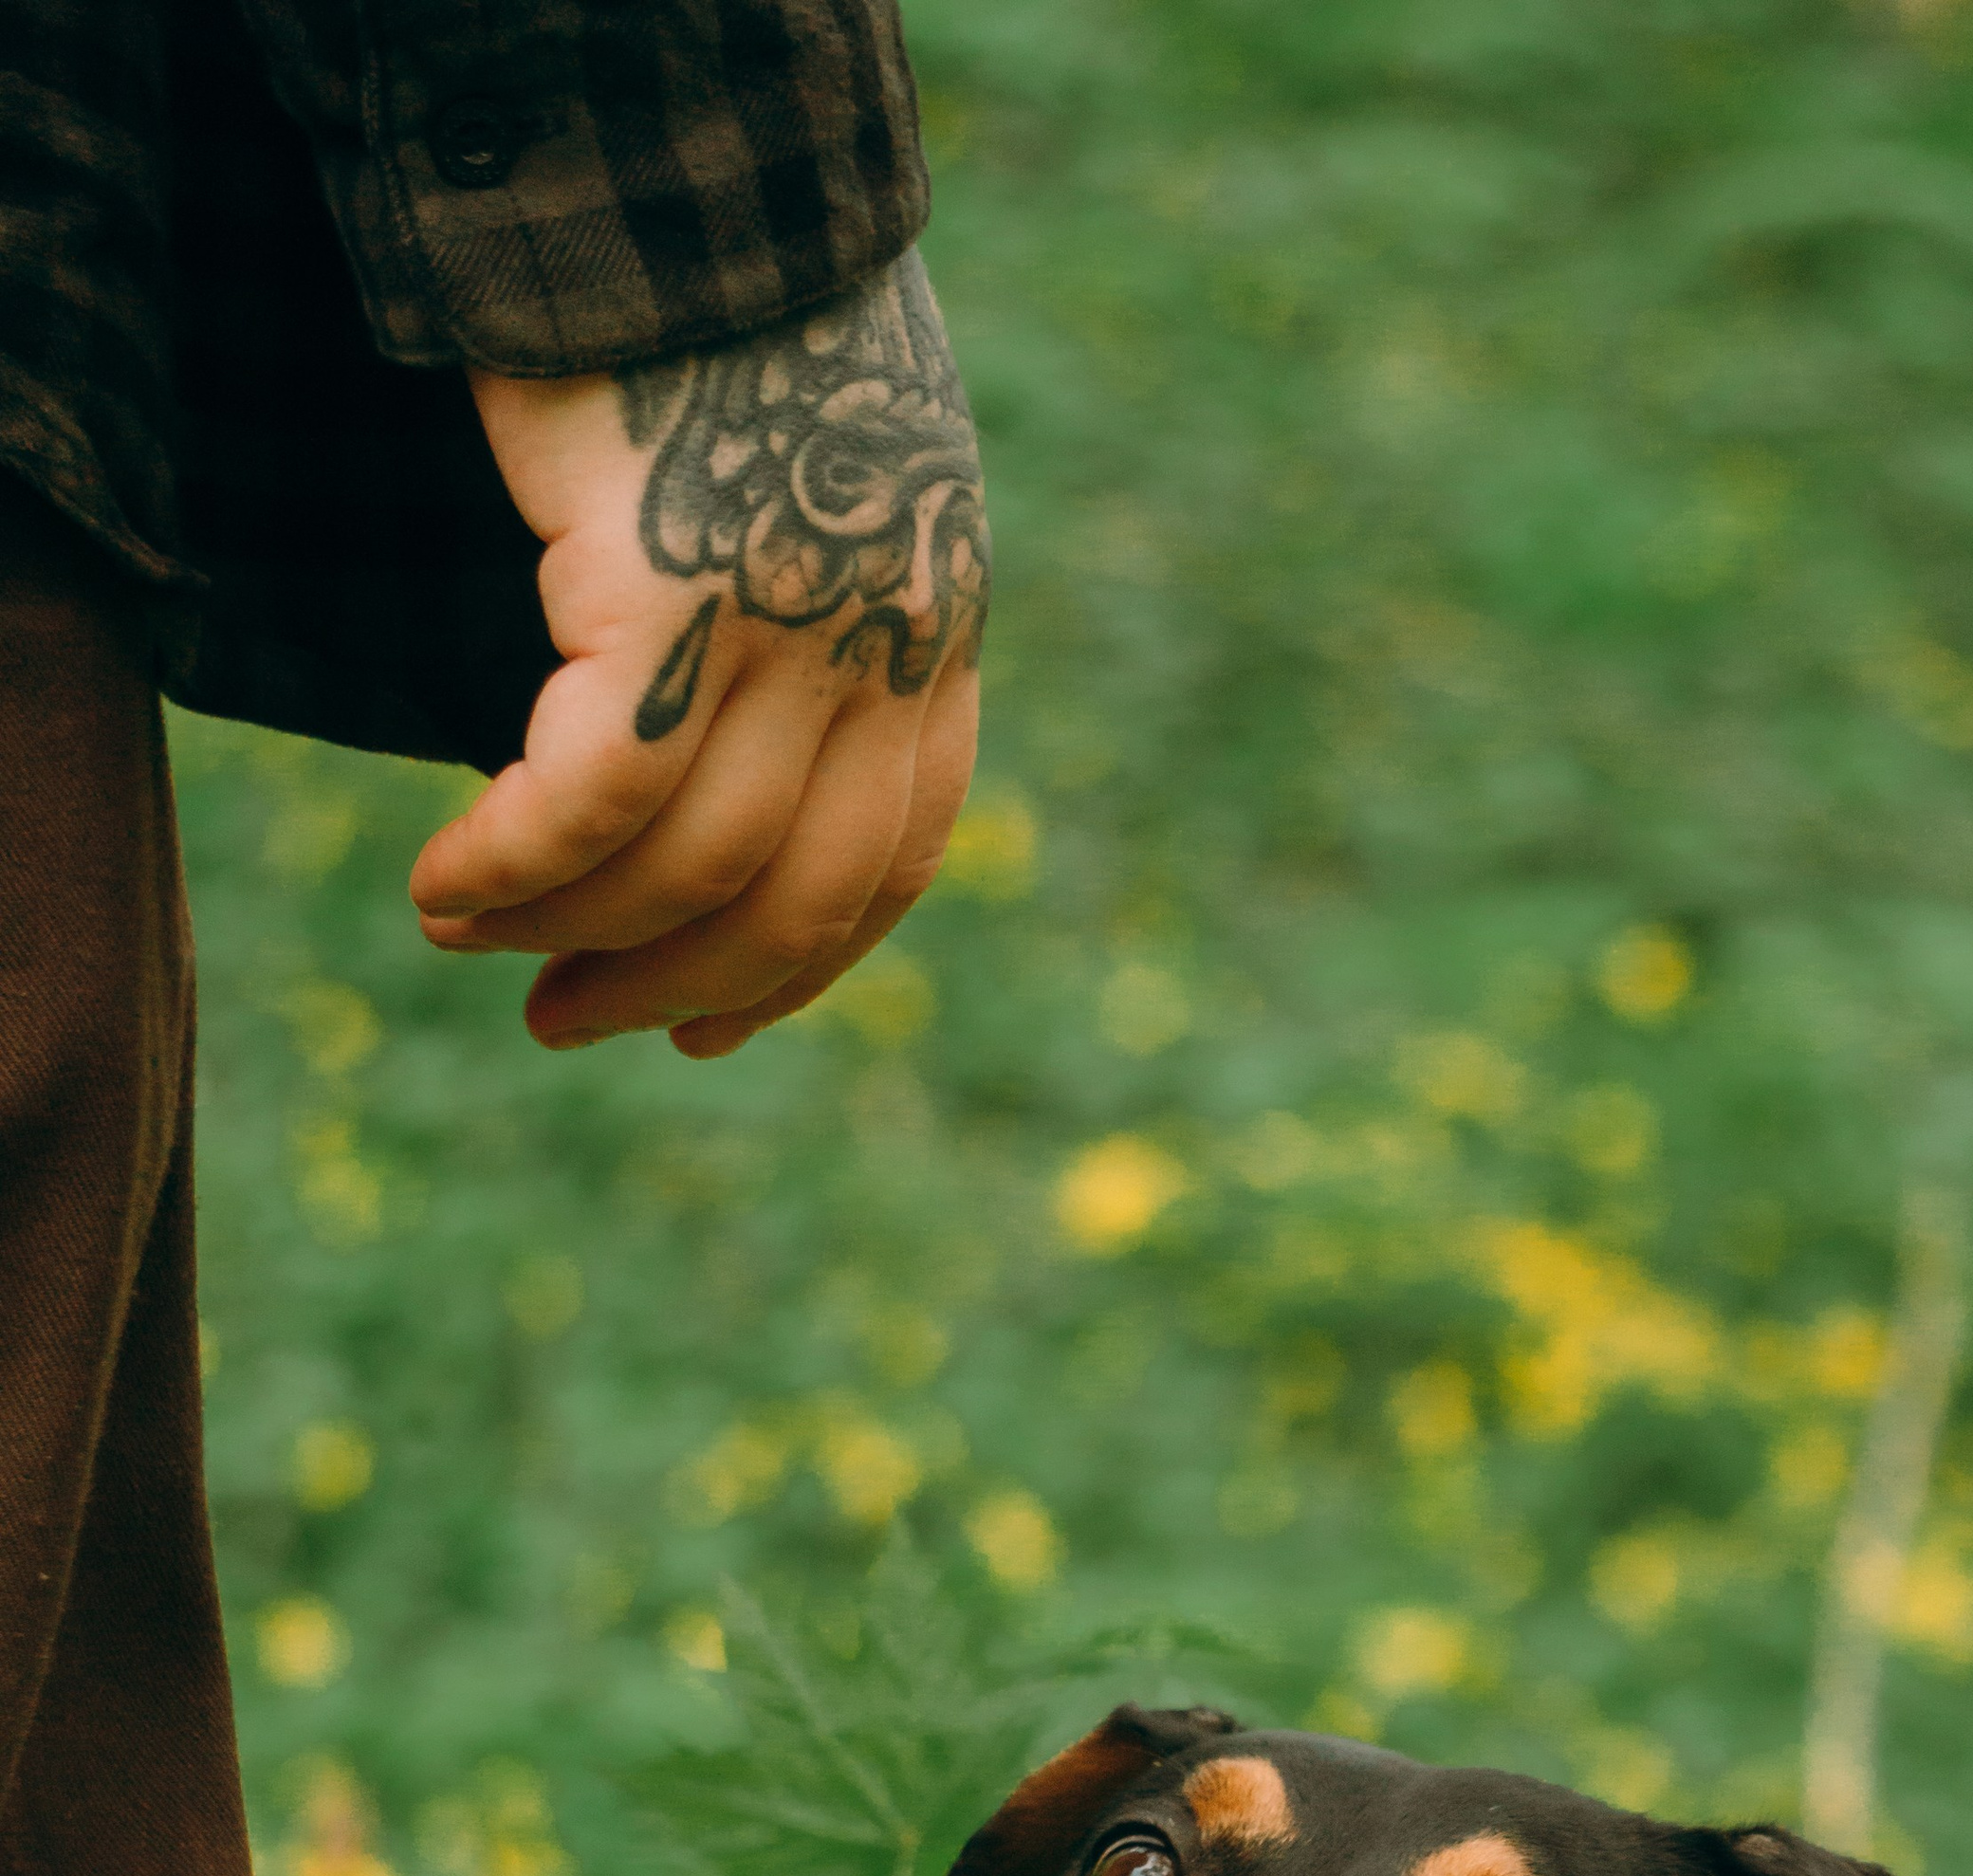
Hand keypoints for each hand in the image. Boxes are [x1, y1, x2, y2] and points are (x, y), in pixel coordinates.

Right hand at [409, 250, 988, 1059]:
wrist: (663, 153)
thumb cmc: (710, 307)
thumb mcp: (799, 473)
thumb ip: (797, 612)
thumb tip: (725, 766)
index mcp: (933, 616)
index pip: (893, 858)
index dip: (799, 969)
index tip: (708, 1029)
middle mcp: (889, 634)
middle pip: (799, 895)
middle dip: (680, 987)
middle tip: (569, 1022)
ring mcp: (794, 619)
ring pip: (688, 863)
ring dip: (567, 932)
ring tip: (468, 937)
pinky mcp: (676, 593)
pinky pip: (593, 802)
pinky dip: (511, 867)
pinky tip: (444, 886)